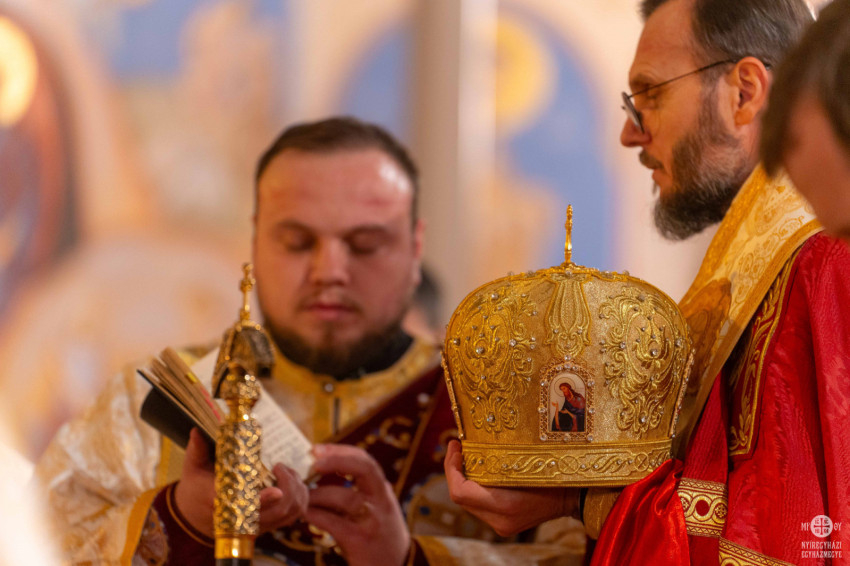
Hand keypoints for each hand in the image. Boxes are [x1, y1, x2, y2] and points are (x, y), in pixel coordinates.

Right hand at [174, 428, 307, 536]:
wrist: (195, 515)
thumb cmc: (196, 488)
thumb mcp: (192, 469)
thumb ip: (197, 451)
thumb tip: (196, 431)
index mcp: (221, 504)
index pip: (243, 507)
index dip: (263, 500)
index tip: (277, 490)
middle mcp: (241, 519)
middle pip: (275, 512)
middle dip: (288, 487)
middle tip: (280, 466)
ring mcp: (257, 525)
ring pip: (288, 514)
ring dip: (296, 491)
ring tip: (286, 472)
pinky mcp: (268, 525)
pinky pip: (292, 516)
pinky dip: (300, 498)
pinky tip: (291, 481)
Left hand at [305, 444, 409, 565]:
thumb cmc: (380, 536)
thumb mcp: (377, 509)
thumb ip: (358, 492)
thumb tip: (322, 474)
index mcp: (382, 491)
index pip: (366, 461)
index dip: (341, 451)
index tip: (318, 449)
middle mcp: (381, 501)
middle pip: (365, 469)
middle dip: (337, 460)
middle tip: (314, 461)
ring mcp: (372, 520)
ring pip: (345, 497)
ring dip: (319, 493)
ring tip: (302, 494)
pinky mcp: (360, 540)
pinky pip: (334, 522)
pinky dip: (316, 515)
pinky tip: (304, 513)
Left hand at [444, 440, 579, 535]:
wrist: (573, 497)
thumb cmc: (553, 473)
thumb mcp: (526, 461)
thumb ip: (495, 459)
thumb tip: (469, 442)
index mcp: (504, 505)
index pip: (459, 492)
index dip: (450, 468)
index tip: (455, 446)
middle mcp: (499, 521)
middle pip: (461, 497)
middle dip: (456, 471)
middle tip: (459, 447)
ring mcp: (501, 526)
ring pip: (469, 502)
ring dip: (466, 479)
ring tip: (469, 456)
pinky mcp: (503, 525)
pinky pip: (479, 505)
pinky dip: (476, 487)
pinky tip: (482, 471)